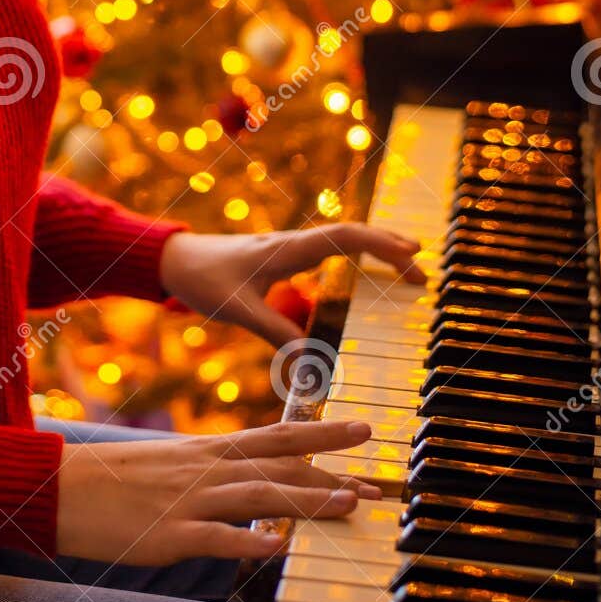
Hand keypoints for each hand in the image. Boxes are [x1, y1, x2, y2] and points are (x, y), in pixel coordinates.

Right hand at [55, 417, 382, 563]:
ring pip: (258, 495)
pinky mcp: (170, 534)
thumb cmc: (116, 480)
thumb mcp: (172, 464)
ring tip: (347, 503)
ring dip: (306, 500)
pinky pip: (215, 538)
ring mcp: (190, 500)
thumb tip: (253, 484)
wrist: (62, 487)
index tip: (362, 433)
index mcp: (209, 450)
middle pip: (279, 462)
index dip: (322, 433)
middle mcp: (207, 469)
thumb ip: (214, 471)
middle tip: (375, 476)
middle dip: (331, 467)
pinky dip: (247, 541)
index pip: (277, 436)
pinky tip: (276, 547)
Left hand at [158, 221, 424, 348]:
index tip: (412, 256)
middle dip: (390, 247)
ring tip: (410, 267)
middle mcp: (294, 243)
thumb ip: (275, 334)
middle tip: (424, 270)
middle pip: (353, 234)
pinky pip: (330, 251)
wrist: (176, 259)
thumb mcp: (238, 310)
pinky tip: (368, 273)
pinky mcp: (284, 258)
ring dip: (377, 250)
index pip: (345, 236)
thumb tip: (313, 367)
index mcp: (288, 249)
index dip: (381, 243)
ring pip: (344, 240)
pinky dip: (356, 258)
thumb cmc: (203, 279)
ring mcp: (291, 248)